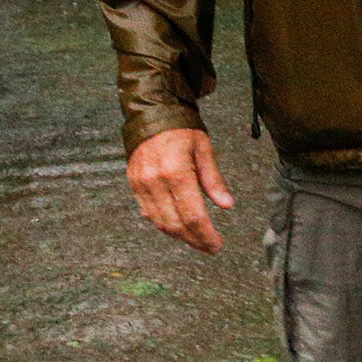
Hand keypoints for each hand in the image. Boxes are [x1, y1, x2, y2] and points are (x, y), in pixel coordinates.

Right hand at [127, 127, 233, 253]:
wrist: (151, 114)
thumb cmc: (181, 130)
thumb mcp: (204, 150)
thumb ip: (214, 180)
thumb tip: (227, 205)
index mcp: (176, 171)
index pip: (193, 215)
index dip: (206, 235)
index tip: (217, 244)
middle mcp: (155, 181)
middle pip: (176, 223)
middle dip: (195, 240)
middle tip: (210, 247)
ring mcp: (141, 184)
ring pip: (160, 222)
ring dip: (180, 236)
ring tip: (197, 240)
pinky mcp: (133, 185)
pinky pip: (148, 213)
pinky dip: (164, 225)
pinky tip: (178, 228)